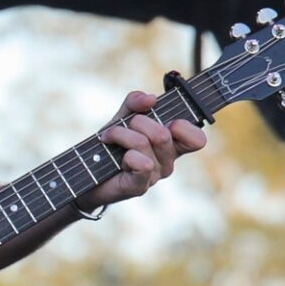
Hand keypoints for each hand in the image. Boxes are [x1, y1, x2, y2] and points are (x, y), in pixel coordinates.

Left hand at [83, 90, 205, 211]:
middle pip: (163, 134)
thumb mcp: (123, 117)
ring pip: (145, 143)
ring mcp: (155, 176)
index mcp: (172, 145)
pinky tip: (116, 157)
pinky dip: (125, 153)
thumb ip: (135, 103)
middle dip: (138, 121)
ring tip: (109, 138)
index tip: (165, 121)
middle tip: (124, 126)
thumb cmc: (111, 144)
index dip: (184, 126)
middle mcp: (167, 161)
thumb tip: (150, 99)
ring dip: (121, 134)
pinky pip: (141, 164)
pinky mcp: (139, 186)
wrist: (87, 171)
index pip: (197, 139)